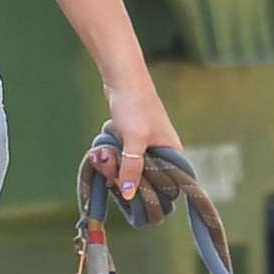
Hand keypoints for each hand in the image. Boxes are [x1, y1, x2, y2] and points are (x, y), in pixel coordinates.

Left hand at [91, 83, 182, 215]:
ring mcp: (146, 149)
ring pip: (129, 172)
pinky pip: (121, 161)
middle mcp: (163, 154)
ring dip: (112, 168)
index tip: (130, 192)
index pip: (169, 188)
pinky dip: (110, 159)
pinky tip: (100, 153)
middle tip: (109, 166)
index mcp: (173, 155)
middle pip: (145, 182)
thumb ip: (132, 169)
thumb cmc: (135, 106)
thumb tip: (129, 195)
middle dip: (123, 179)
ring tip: (101, 154)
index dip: (150, 194)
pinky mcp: (131, 143)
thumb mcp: (134, 140)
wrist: (122, 79)